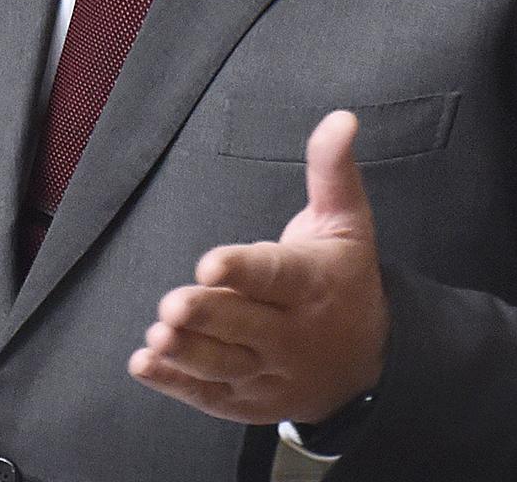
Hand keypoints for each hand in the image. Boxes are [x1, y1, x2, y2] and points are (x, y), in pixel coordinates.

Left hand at [130, 110, 387, 425]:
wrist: (371, 361)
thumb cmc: (345, 277)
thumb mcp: (347, 220)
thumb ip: (332, 169)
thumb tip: (341, 117)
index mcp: (312, 283)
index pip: (275, 276)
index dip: (242, 270)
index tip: (210, 263)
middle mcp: (293, 332)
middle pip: (245, 325)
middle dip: (208, 315)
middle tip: (172, 305)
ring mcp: (271, 371)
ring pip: (225, 365)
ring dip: (189, 353)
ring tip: (157, 334)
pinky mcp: (250, 399)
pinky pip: (210, 395)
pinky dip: (176, 383)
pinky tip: (145, 364)